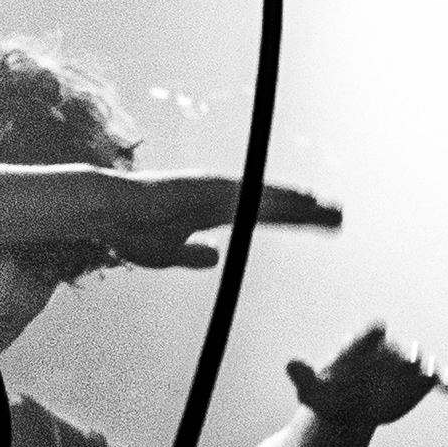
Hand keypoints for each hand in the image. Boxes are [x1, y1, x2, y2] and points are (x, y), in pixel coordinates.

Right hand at [99, 170, 344, 268]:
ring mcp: (215, 192)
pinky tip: (299, 200)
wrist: (107, 212)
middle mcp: (220, 199)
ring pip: (266, 198)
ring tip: (330, 208)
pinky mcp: (208, 190)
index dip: (291, 221)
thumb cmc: (130, 231)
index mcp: (212, 214)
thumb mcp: (166, 252)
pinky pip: (250, 195)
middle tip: (340, 215)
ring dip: (299, 202)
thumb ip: (192, 254)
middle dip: (306, 211)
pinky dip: (277, 197)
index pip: (262, 217)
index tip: (317, 224)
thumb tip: (216, 256)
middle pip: (272, 205)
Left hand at [286, 324, 447, 428]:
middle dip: (404, 351)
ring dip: (426, 365)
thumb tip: (290, 363)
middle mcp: (386, 353)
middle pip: (397, 347)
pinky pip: (435, 378)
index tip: (378, 329)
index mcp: (361, 347)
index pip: (369, 334)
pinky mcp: (418, 384)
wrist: (348, 410)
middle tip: (411, 358)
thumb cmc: (327, 395)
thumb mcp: (312, 391)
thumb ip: (303, 377)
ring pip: (419, 361)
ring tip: (431, 373)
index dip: (372, 332)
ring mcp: (403, 368)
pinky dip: (445, 379)